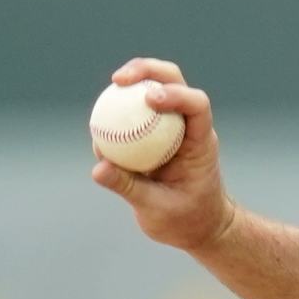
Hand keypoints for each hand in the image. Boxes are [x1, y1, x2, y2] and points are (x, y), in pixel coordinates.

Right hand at [91, 58, 235, 253]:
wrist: (198, 228)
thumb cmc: (187, 222)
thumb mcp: (157, 210)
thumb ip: (128, 188)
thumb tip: (97, 168)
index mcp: (200, 143)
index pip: (197, 106)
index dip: (175, 94)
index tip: (149, 98)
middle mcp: (187, 128)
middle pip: (173, 81)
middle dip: (147, 70)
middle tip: (119, 79)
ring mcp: (171, 127)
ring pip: (154, 88)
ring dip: (132, 81)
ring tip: (111, 87)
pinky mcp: (154, 134)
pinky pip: (135, 113)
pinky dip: (119, 110)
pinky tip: (100, 122)